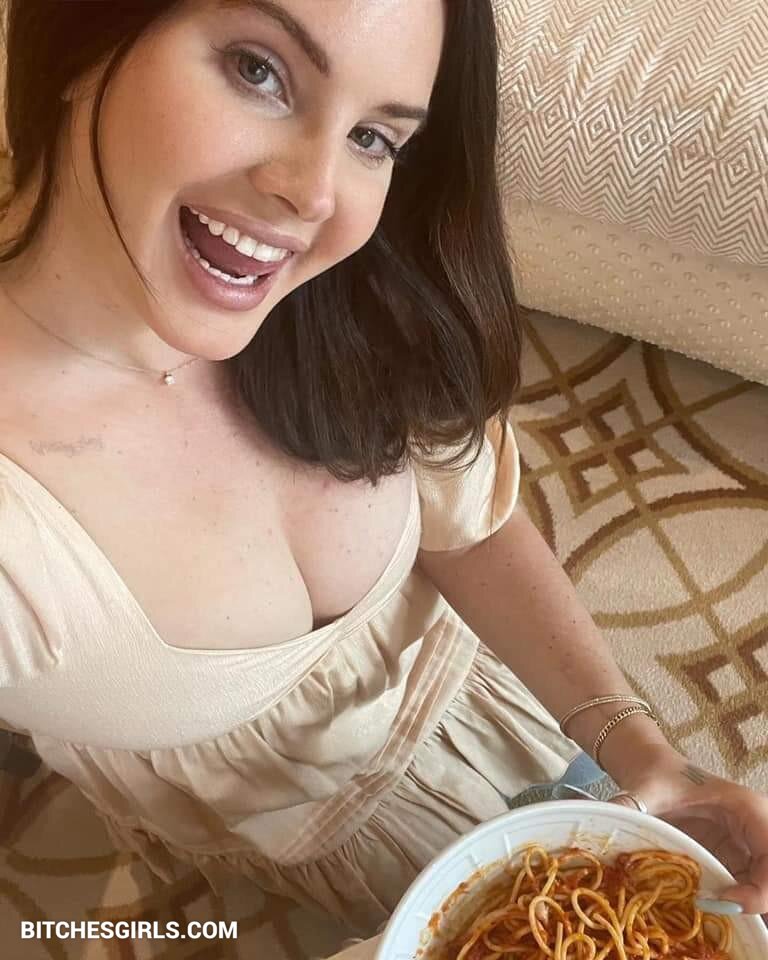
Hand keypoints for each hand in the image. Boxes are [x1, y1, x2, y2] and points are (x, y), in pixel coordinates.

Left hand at [611, 744, 767, 914]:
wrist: (652, 769)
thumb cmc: (657, 776)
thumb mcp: (645, 790)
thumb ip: (629, 805)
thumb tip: (608, 818)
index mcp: (747, 808)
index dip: (760, 888)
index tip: (724, 901)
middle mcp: (757, 829)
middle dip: (759, 903)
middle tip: (724, 917)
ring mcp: (749, 847)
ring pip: (764, 886)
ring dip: (749, 907)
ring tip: (724, 924)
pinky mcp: (737, 860)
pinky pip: (750, 888)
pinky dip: (739, 905)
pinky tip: (718, 915)